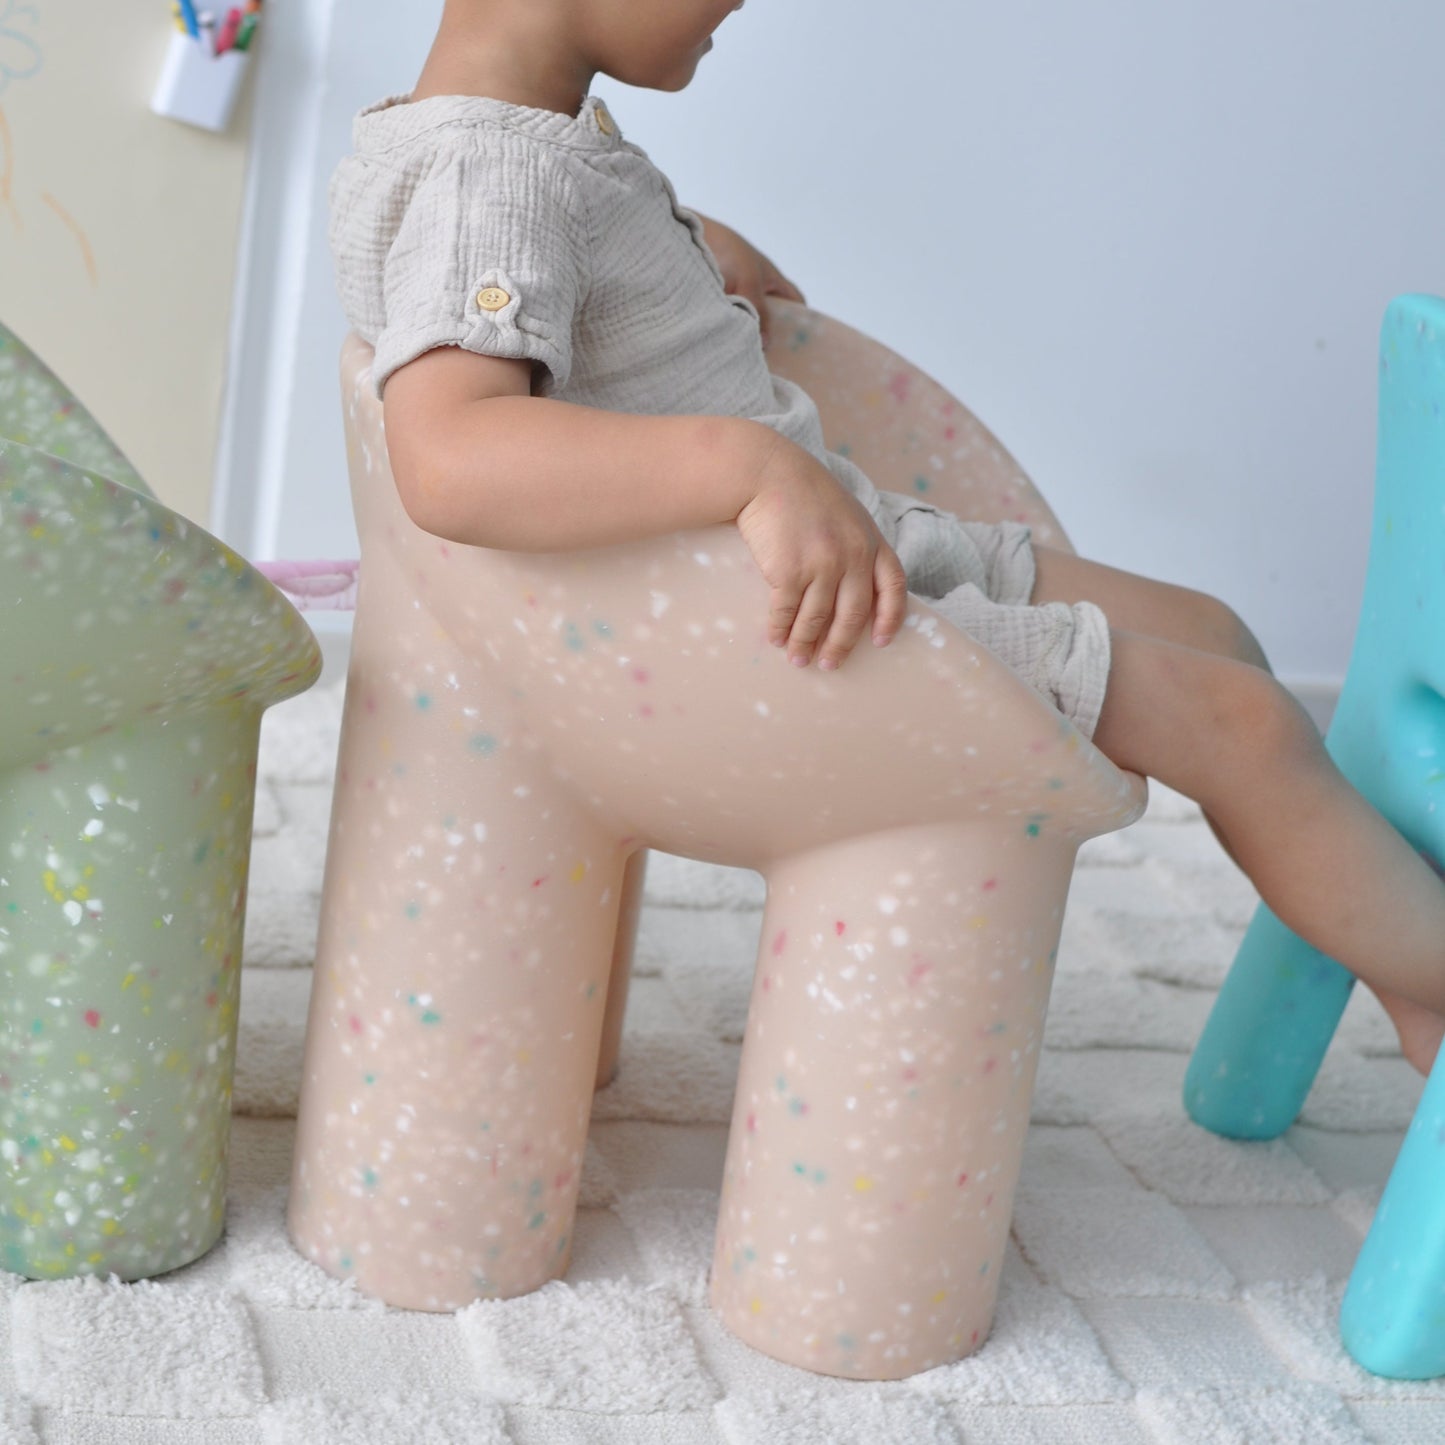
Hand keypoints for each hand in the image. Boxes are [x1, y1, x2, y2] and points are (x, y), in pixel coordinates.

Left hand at [694, 212, 803, 349]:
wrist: (683, 236)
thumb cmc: (724, 249)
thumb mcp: (749, 278)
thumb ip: (758, 309)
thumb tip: (766, 344)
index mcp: (769, 278)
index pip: (793, 301)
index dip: (800, 320)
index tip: (799, 346)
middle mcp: (753, 289)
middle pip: (768, 319)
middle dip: (769, 338)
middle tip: (769, 362)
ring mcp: (731, 297)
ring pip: (744, 324)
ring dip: (744, 339)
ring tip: (744, 362)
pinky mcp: (710, 305)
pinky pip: (722, 325)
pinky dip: (724, 335)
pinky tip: (723, 351)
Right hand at [736, 434, 907, 669]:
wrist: (767, 473)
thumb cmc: (803, 492)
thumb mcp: (846, 513)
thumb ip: (857, 546)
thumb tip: (852, 590)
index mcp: (872, 541)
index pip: (893, 587)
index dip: (889, 618)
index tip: (880, 641)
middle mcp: (853, 556)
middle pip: (853, 615)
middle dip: (840, 645)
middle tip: (829, 665)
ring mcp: (822, 565)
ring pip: (817, 619)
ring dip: (805, 644)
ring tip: (798, 660)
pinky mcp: (789, 571)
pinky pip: (786, 612)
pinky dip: (780, 630)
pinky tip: (776, 639)